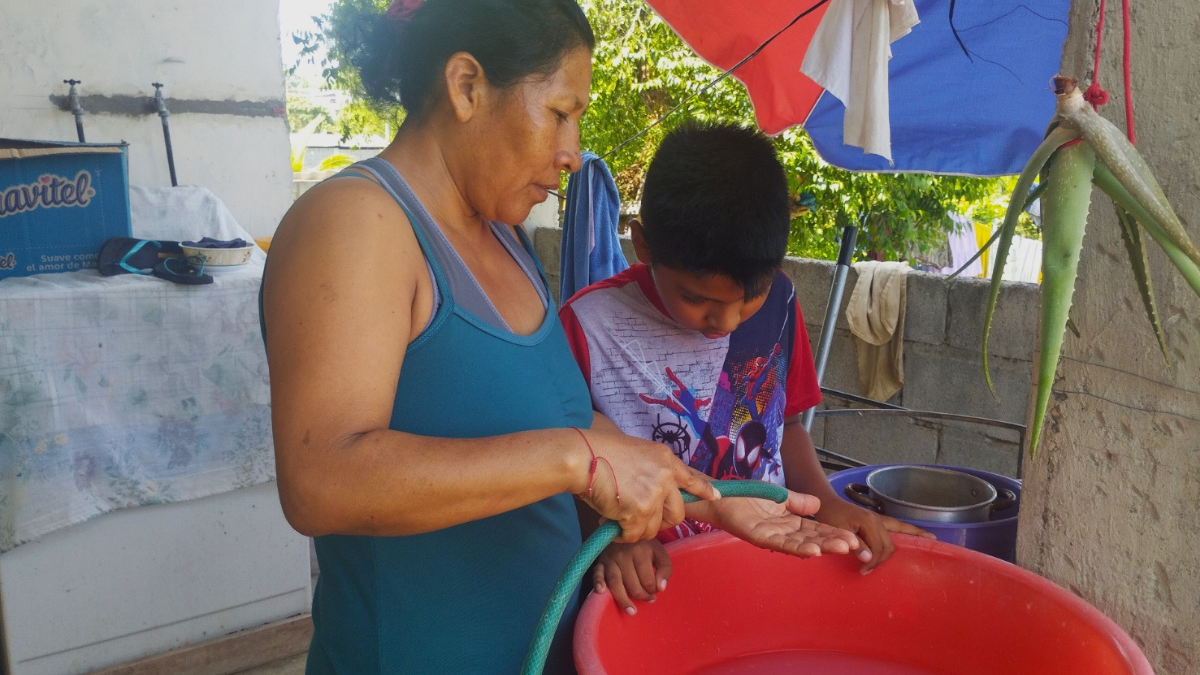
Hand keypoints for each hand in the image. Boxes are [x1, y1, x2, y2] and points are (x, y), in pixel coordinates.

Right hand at [574, 420, 719, 543]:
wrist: (582, 457)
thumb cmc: (599, 451)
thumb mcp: (637, 451)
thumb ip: (652, 469)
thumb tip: (656, 488)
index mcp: (665, 458)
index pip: (691, 478)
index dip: (704, 490)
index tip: (716, 497)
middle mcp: (664, 476)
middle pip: (677, 513)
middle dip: (661, 522)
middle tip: (642, 520)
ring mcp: (653, 494)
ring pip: (654, 528)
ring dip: (637, 529)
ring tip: (619, 517)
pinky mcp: (639, 511)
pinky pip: (635, 534)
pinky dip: (623, 534)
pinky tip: (612, 523)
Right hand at [590, 539, 671, 615]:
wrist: (624, 529)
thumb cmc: (644, 544)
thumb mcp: (659, 552)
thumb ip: (665, 569)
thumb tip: (661, 588)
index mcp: (641, 551)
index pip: (647, 579)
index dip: (653, 590)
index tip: (655, 593)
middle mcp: (624, 555)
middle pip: (632, 583)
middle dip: (641, 596)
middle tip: (648, 600)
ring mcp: (610, 558)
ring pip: (615, 582)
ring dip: (622, 599)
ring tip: (631, 611)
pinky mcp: (600, 561)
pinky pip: (597, 573)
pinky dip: (598, 582)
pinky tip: (601, 592)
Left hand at [687, 488, 860, 556]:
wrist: (722, 496)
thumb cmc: (748, 496)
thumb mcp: (780, 497)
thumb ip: (798, 502)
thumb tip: (819, 506)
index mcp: (790, 523)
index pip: (817, 530)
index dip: (834, 534)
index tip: (854, 538)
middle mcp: (784, 532)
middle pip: (813, 539)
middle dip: (833, 542)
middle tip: (854, 546)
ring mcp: (772, 536)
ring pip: (801, 544)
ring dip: (821, 547)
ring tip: (841, 548)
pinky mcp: (759, 537)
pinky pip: (781, 544)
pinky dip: (797, 547)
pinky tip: (813, 550)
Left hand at [814, 498, 934, 572]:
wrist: (826, 502)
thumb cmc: (830, 516)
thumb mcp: (839, 531)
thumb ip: (855, 544)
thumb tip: (870, 559)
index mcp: (870, 522)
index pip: (880, 548)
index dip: (874, 562)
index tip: (864, 571)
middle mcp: (879, 519)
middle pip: (890, 544)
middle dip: (884, 559)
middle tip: (871, 570)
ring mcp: (880, 518)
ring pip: (901, 532)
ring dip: (912, 539)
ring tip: (929, 543)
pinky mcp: (878, 520)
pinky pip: (898, 527)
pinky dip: (910, 531)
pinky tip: (921, 535)